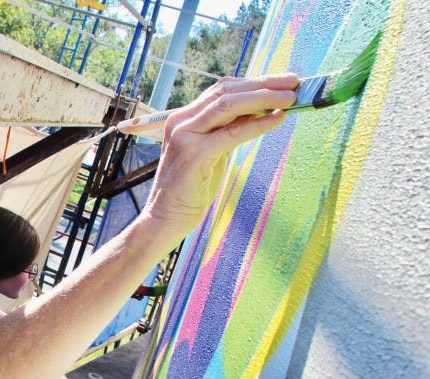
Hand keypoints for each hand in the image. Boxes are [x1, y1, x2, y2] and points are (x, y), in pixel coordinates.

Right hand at [143, 73, 299, 234]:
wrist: (165, 218)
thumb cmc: (190, 189)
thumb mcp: (213, 151)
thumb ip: (228, 130)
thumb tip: (260, 111)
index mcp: (184, 118)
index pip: (222, 89)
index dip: (254, 82)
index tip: (282, 81)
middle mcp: (181, 122)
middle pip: (227, 91)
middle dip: (264, 84)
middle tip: (294, 83)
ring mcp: (185, 137)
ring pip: (229, 105)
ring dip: (264, 98)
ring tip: (291, 98)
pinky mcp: (194, 155)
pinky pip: (232, 133)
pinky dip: (257, 124)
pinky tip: (277, 120)